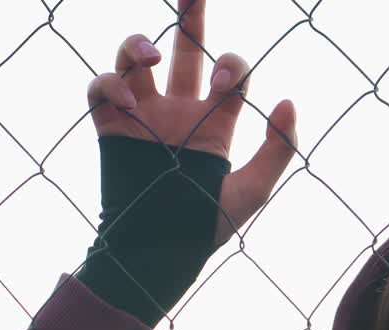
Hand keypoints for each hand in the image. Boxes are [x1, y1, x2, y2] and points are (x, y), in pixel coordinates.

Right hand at [86, 0, 297, 245]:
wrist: (160, 248)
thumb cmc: (208, 224)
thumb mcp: (255, 190)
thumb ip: (279, 149)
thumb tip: (289, 101)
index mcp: (216, 121)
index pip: (230, 75)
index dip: (232, 66)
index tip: (227, 81)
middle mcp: (180, 111)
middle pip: (185, 52)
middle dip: (190, 19)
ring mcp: (143, 115)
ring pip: (134, 60)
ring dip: (138, 44)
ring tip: (152, 55)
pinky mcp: (111, 126)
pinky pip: (100, 88)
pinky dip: (109, 84)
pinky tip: (128, 102)